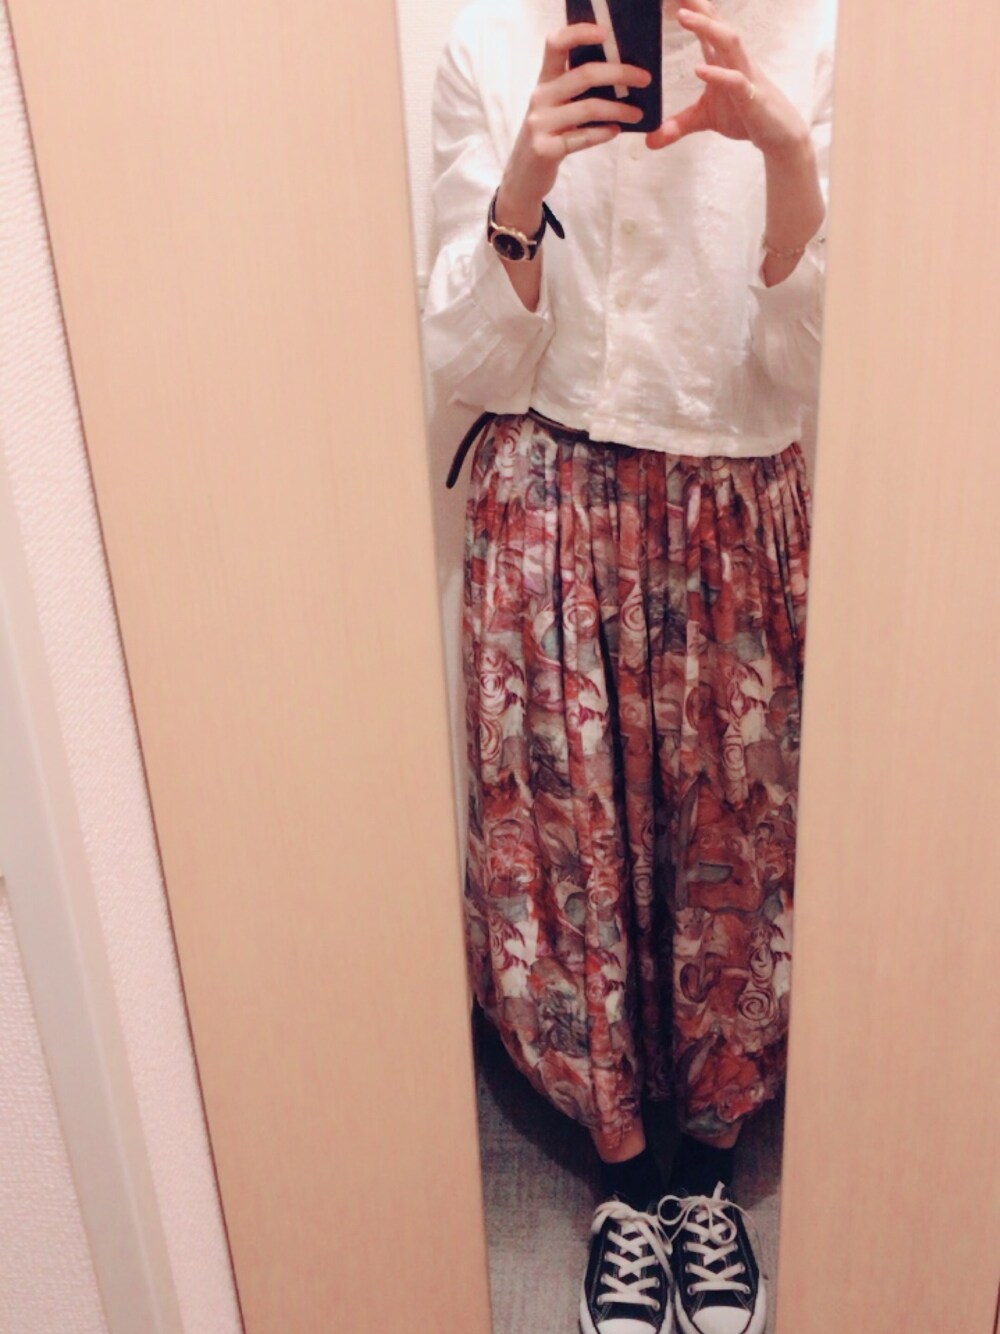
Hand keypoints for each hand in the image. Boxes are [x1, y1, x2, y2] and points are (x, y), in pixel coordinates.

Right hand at [498, 23, 651, 230]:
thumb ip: (577, 89)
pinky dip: (604, 133)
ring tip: (638, 114)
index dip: (579, 32)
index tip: (606, 33)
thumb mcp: (557, 106)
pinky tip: (616, 131)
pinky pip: (582, 138)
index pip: (556, 43)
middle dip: (619, 73)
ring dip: (619, 109)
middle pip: (584, 74)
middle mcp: (540, 97)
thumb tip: (621, 74)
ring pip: (588, 108)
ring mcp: (540, 124)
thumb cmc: (550, 135)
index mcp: (544, 80)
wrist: (523, 175)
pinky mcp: (545, 149)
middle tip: (644, 79)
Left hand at [646, 0, 809, 157]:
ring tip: (683, 16)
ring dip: (707, 28)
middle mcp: (733, 61)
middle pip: (717, 25)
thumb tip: (650, 140)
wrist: (778, 134)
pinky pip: (736, 80)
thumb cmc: (744, 116)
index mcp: (721, 60)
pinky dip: (718, 74)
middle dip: (698, 6)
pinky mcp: (752, 97)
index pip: (706, 28)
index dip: (692, 8)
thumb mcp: (704, 119)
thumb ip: (678, 125)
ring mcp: (744, 76)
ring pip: (729, 42)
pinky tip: (700, 70)